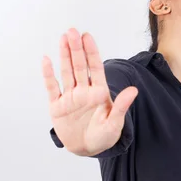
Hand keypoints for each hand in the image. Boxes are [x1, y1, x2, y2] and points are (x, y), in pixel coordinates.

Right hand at [42, 29, 137, 155]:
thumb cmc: (104, 136)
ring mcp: (70, 97)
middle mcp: (84, 91)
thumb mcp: (115, 123)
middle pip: (79, 66)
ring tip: (63, 38)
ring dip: (64, 56)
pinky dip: (49, 75)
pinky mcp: (57, 107)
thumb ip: (121, 106)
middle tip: (72, 31)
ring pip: (66, 73)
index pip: (95, 68)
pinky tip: (46, 60)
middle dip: (76, 49)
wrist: (87, 149)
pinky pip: (52, 88)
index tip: (87, 36)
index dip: (91, 52)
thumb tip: (134, 90)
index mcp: (99, 93)